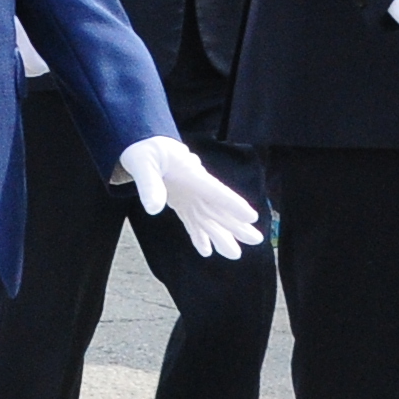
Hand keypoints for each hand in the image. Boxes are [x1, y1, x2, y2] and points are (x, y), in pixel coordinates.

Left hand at [119, 137, 264, 258]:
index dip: (233, 204)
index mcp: (191, 173)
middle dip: (236, 225)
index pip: (215, 190)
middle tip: (256, 239)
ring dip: (221, 236)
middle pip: (218, 208)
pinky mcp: (180, 202)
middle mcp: (195, 187)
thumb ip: (149, 184)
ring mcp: (189, 196)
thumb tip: (154, 208)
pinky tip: (206, 252)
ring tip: (235, 255)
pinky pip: (192, 221)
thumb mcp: (141, 163)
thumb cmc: (144, 150)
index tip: (251, 216)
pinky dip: (198, 236)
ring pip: (208, 219)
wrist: (143, 144)